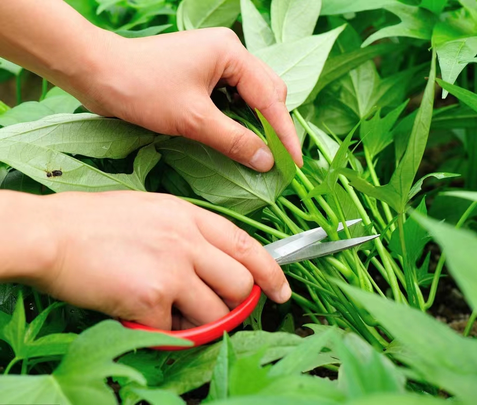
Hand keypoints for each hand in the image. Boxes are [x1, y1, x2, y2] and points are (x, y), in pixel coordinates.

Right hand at [28, 191, 290, 329]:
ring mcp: (173, 269)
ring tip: (170, 312)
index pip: (248, 246)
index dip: (271, 273)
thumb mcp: (155, 211)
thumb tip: (215, 265)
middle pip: (241, 285)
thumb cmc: (96, 223)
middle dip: (234, 305)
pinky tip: (140, 316)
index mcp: (191, 217)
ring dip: (199, 322)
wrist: (52, 234)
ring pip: (215, 313)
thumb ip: (190, 234)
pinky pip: (173, 331)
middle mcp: (189, 241)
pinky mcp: (152, 298)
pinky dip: (160, 332)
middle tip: (216, 311)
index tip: (282, 292)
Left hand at [68, 28, 302, 171]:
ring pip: (251, 95)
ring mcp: (216, 60)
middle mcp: (228, 51)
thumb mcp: (193, 120)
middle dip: (275, 126)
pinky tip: (241, 137)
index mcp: (231, 53)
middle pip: (267, 91)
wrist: (97, 73)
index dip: (284, 133)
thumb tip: (267, 161)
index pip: (270, 97)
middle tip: (280, 159)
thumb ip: (234, 140)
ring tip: (265, 152)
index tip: (294, 163)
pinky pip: (233, 97)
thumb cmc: (142, 89)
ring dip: (258, 123)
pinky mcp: (203, 72)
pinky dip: (240, 118)